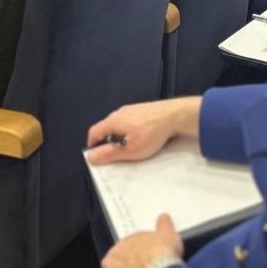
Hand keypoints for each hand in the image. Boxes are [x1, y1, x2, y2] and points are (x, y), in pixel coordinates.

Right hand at [85, 97, 200, 165]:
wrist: (174, 116)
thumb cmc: (153, 131)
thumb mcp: (129, 150)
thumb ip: (109, 154)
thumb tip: (92, 157)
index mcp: (113, 121)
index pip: (94, 132)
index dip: (92, 145)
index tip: (96, 155)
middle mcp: (120, 113)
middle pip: (105, 128)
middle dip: (107, 142)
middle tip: (114, 155)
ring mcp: (131, 110)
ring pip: (118, 125)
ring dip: (119, 137)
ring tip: (129, 148)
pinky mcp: (141, 111)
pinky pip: (129, 122)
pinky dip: (130, 132)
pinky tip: (140, 139)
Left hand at [100, 214, 182, 267]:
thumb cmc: (162, 255)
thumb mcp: (169, 235)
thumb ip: (164, 226)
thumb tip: (164, 217)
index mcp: (129, 238)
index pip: (128, 244)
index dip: (136, 253)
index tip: (143, 259)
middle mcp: (117, 251)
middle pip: (118, 258)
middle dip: (126, 265)